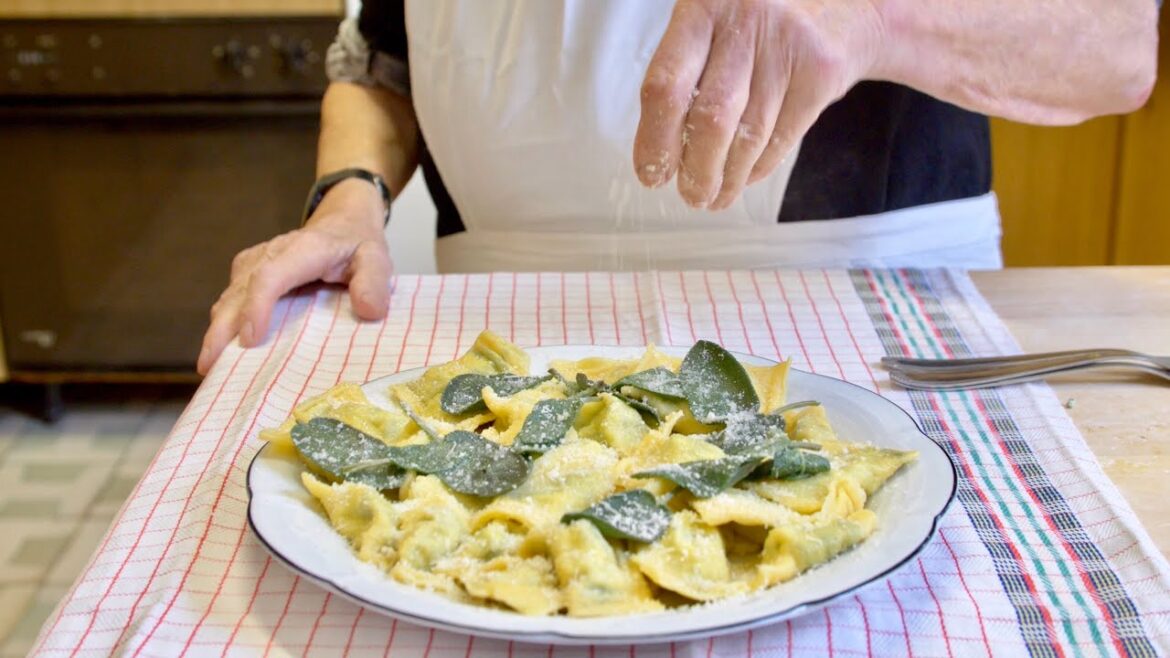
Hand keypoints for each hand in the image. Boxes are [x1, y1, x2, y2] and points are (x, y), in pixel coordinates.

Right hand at [197, 179, 391, 374]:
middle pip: (239, 292)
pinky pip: (230, 300)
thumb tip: (368, 311)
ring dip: (217, 332)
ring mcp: (256, 263)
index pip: (270, 276)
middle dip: (221, 330)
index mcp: (303, 250)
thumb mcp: (376, 259)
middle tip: (210, 367)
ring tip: (209, 369)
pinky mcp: (248, 273)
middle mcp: (271, 254)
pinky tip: (221, 352)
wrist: (343, 222)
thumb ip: (373, 282)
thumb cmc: (358, 245)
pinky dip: (223, 325)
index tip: (249, 339)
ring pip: (229, 298)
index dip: (256, 307)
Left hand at [633, 0, 884, 209]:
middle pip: (711, 119)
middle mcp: (744, 22)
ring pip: (749, 136)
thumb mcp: (712, 29)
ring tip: (714, 196)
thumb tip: (658, 152)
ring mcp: (786, 47)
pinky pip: (782, 138)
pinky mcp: (819, 73)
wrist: (839, 10)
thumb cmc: (755, 30)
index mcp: (703, 9)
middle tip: (691, 195)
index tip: (652, 174)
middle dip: (697, 171)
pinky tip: (744, 177)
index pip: (667, 85)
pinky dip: (758, 168)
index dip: (655, 139)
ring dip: (728, 178)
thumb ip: (683, 77)